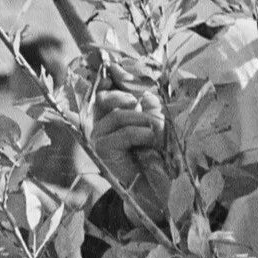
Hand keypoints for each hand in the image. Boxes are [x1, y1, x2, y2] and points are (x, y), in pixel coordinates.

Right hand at [89, 87, 165, 202]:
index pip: (106, 91)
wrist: (157, 191)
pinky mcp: (102, 149)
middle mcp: (101, 126)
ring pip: (119, 115)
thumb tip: (146, 94)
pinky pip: (124, 132)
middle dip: (128, 97)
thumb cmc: (158, 160)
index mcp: (112, 117)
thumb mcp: (156, 127)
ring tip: (159, 133)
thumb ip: (149, 109)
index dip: (110, 77)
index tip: (114, 65)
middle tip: (146, 108)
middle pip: (106, 97)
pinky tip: (152, 140)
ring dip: (144, 121)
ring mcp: (99, 137)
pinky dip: (142, 134)